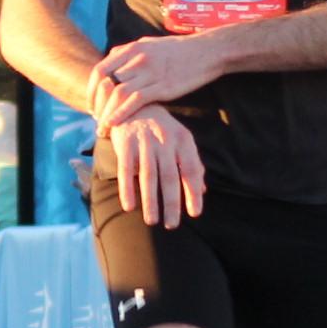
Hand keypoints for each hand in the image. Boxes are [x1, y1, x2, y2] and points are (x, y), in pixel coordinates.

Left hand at [90, 33, 224, 125]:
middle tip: (96, 120)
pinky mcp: (163, 86)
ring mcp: (150, 72)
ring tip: (103, 126)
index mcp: (132, 48)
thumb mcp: (149, 44)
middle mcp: (137, 58)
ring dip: (106, 113)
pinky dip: (120, 113)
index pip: (100, 70)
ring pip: (117, 94)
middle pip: (105, 84)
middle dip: (97, 105)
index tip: (91, 105)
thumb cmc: (179, 50)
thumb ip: (129, 53)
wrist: (207, 51)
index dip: (91, 90)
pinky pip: (135, 101)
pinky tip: (113, 124)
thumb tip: (111, 60)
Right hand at [105, 106, 205, 227]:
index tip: (195, 213)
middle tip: (171, 225)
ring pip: (149, 176)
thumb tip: (202, 191)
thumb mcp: (180, 141)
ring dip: (150, 201)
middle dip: (171, 203)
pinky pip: (126, 169)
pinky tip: (129, 207)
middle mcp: (165, 140)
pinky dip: (127, 189)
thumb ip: (192, 164)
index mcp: (183, 140)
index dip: (193, 192)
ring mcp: (144, 140)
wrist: (133, 102)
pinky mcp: (125, 142)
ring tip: (152, 221)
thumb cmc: (161, 129)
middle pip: (170, 177)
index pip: (191, 170)